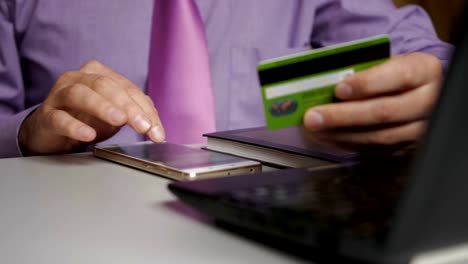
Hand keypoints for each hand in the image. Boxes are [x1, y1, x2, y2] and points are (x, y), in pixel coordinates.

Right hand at [19, 60, 164, 154]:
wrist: (51, 133)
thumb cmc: (86, 118)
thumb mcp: (115, 114)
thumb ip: (136, 114)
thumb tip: (156, 126)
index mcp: (98, 74)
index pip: (127, 88)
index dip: (145, 109)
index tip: (157, 131)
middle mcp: (78, 79)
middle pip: (106, 86)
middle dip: (128, 106)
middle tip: (143, 126)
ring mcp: (59, 95)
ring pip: (81, 94)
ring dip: (103, 107)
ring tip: (119, 121)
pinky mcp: (46, 116)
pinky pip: (60, 118)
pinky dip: (75, 126)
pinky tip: (88, 135)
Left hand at [303, 52, 442, 150]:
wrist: (415, 92)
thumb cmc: (393, 73)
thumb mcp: (385, 61)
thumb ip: (361, 68)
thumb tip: (323, 80)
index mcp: (424, 70)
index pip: (398, 76)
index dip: (367, 84)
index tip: (338, 89)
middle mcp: (428, 102)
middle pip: (384, 112)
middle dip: (343, 116)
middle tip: (313, 117)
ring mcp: (420, 129)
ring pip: (379, 136)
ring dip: (341, 134)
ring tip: (315, 129)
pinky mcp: (407, 148)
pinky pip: (375, 150)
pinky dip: (347, 144)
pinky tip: (327, 137)